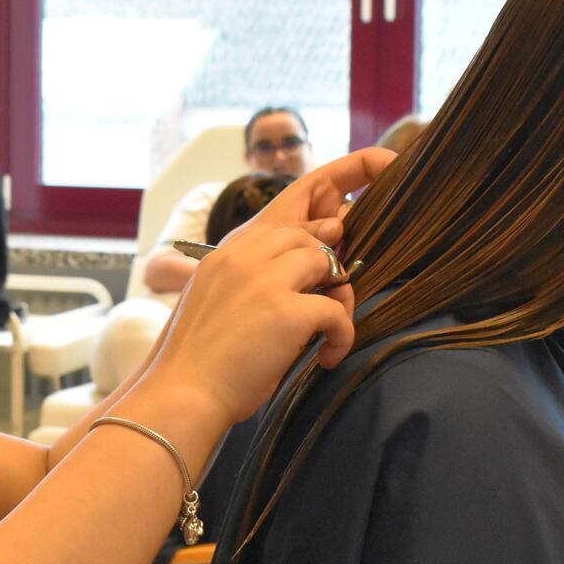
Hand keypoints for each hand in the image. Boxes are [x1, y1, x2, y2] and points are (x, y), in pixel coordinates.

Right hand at [139, 149, 392, 424]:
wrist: (180, 396)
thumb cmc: (203, 359)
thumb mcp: (224, 302)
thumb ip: (263, 272)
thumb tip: (326, 247)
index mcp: (230, 249)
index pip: (295, 196)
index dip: (345, 176)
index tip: (382, 167)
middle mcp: (246, 253)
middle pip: (315, 235)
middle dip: (332, 267)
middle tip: (330, 304)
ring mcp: (264, 278)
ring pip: (329, 263)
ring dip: (339, 300)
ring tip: (326, 335)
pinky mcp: (285, 310)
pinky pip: (336, 311)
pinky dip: (341, 336)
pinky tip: (328, 357)